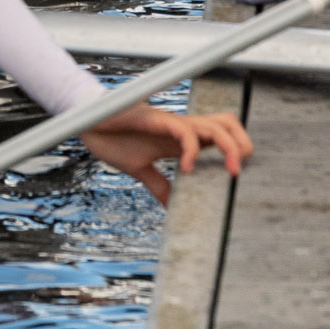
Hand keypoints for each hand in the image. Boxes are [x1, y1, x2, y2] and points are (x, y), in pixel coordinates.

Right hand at [80, 100, 251, 206]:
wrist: (87, 120)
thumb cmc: (112, 138)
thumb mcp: (139, 169)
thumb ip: (158, 185)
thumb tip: (171, 209)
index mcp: (180, 138)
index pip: (219, 136)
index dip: (236, 151)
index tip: (237, 178)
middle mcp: (182, 128)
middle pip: (227, 123)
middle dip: (243, 144)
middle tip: (240, 173)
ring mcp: (172, 122)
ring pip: (216, 124)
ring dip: (231, 146)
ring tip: (231, 171)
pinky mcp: (157, 119)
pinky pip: (185, 131)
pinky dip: (192, 151)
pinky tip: (186, 170)